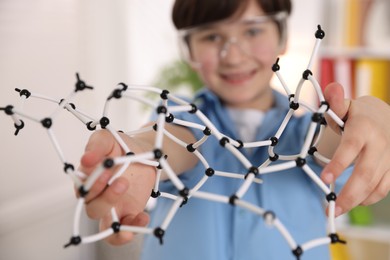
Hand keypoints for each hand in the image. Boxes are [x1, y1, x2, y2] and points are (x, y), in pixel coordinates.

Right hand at [78, 130, 155, 244]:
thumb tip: (86, 158)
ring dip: (116, 216)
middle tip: (122, 180)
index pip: (82, 188)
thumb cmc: (121, 147)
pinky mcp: (128, 213)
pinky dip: (132, 229)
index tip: (106, 168)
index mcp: (87, 179)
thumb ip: (96, 145)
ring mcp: (112, 207)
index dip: (92, 182)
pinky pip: (123, 231)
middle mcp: (96, 196)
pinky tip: (143, 217)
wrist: (144, 153)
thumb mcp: (108, 138)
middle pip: (93, 208)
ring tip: (128, 191)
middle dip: (106, 197)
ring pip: (105, 225)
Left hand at [322, 82, 389, 215]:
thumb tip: (331, 88)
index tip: (324, 180)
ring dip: (357, 200)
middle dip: (347, 195)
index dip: (338, 164)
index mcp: (364, 127)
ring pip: (377, 185)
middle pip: (365, 174)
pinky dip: (370, 198)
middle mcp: (381, 144)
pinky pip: (385, 188)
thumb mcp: (346, 107)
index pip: (350, 148)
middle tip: (330, 209)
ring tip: (338, 209)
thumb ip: (335, 103)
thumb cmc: (358, 115)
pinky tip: (356, 201)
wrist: (388, 118)